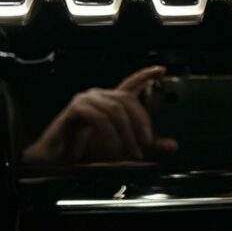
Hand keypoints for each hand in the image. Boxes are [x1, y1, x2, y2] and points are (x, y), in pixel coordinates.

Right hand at [23, 66, 177, 163]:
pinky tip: (114, 150)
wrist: (58, 160)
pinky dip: (110, 136)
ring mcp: (86, 99)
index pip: (130, 84)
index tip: (161, 69)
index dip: (145, 75)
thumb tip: (173, 146)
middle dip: (140, 123)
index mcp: (110, 101)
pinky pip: (99, 118)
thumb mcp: (123, 148)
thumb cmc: (87, 150)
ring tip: (131, 153)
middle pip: (127, 100)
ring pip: (115, 110)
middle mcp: (99, 95)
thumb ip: (145, 146)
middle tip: (146, 146)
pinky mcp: (75, 108)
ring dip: (126, 134)